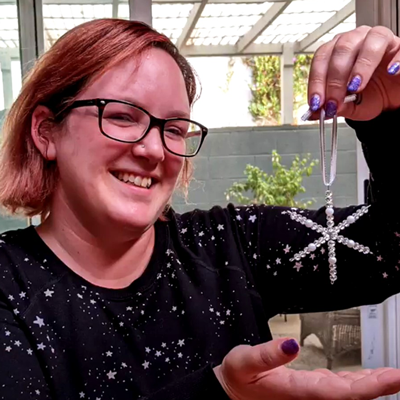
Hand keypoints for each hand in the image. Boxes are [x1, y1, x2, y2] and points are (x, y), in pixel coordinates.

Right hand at [214, 337, 399, 399]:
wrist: (233, 393)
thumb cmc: (237, 377)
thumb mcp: (243, 361)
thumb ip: (267, 354)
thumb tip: (291, 344)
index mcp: (295, 391)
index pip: (338, 392)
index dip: (369, 387)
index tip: (393, 378)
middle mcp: (307, 397)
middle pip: (349, 395)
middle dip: (377, 386)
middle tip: (399, 376)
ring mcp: (309, 394)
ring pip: (347, 393)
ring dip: (371, 385)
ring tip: (391, 376)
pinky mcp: (308, 389)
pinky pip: (339, 388)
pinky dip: (357, 382)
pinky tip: (369, 377)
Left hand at [308, 25, 399, 120]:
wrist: (394, 99)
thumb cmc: (370, 96)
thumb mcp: (350, 107)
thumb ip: (335, 107)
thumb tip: (314, 113)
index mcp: (338, 51)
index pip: (321, 59)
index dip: (317, 81)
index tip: (316, 103)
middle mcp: (357, 40)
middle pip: (341, 50)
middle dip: (335, 80)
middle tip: (334, 101)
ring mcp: (381, 40)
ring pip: (369, 42)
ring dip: (360, 67)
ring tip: (356, 87)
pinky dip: (396, 59)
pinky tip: (390, 71)